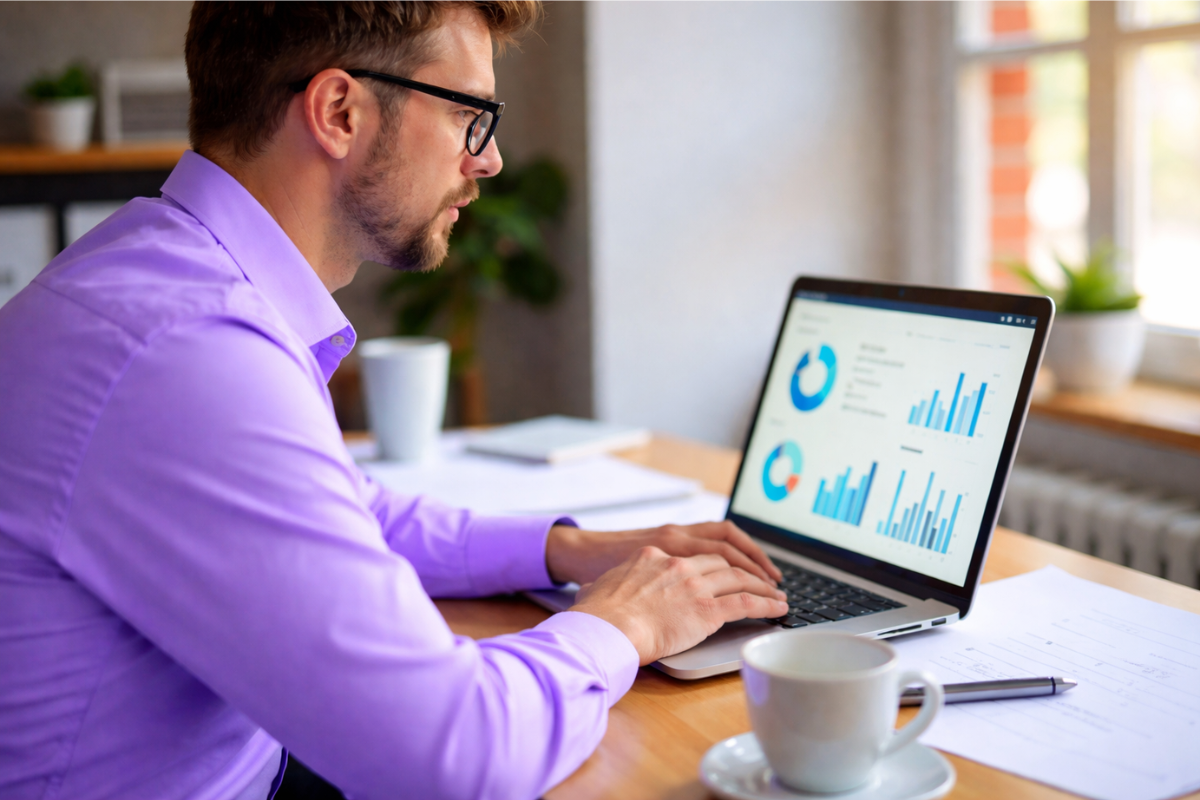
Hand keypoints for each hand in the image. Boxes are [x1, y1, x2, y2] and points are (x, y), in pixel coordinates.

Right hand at [568, 547, 788, 664]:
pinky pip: (746, 602)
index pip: (691, 553)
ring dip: (761, 584)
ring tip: (776, 593)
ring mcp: (695, 585)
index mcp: (653, 554)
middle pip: (721, 561)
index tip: (720, 569)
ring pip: (739, 578)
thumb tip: (588, 590)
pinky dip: (766, 603)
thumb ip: (601, 587)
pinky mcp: (707, 609)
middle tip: (758, 578)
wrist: (606, 627)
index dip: (711, 562)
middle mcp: (678, 564)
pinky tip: (777, 607)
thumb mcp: (595, 588)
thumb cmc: (596, 614)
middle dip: (743, 569)